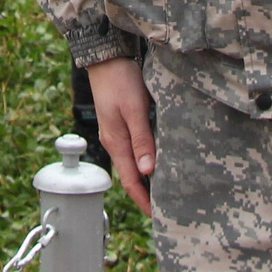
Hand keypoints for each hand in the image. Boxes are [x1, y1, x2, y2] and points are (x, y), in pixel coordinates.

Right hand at [87, 57, 155, 212]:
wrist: (106, 55)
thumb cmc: (120, 79)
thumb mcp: (133, 109)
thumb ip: (141, 139)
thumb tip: (148, 171)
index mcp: (116, 142)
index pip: (130, 181)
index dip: (143, 200)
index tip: (158, 216)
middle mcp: (114, 141)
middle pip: (131, 175)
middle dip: (145, 194)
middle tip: (166, 208)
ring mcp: (116, 131)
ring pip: (132, 162)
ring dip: (146, 178)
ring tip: (164, 188)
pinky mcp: (121, 121)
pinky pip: (133, 149)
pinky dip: (145, 160)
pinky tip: (156, 160)